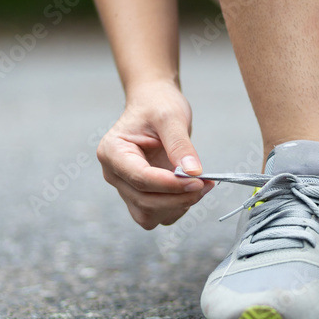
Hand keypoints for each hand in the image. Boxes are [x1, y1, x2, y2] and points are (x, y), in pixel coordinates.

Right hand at [97, 80, 212, 228]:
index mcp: (113, 151)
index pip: (141, 178)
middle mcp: (114, 173)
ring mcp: (125, 187)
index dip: (171, 185)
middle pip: (144, 201)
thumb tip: (193, 173)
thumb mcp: (171, 117)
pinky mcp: (139, 195)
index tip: (198, 181)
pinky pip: (156, 215)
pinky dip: (175, 208)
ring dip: (176, 207)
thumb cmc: (157, 105)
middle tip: (205, 184)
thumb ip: (180, 145)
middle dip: (178, 198)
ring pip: (148, 215)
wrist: (154, 104)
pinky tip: (190, 190)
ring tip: (200, 186)